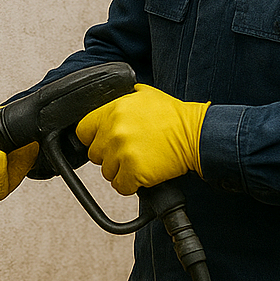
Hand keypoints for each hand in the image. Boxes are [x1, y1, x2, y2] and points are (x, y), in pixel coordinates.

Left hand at [75, 83, 208, 196]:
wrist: (196, 134)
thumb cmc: (174, 116)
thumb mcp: (145, 94)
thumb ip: (124, 98)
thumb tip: (113, 95)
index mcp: (113, 111)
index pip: (83, 131)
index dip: (93, 138)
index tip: (104, 142)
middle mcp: (114, 131)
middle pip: (94, 155)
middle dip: (109, 156)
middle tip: (128, 153)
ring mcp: (123, 153)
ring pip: (107, 172)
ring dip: (120, 171)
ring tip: (139, 162)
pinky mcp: (134, 172)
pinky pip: (120, 186)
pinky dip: (130, 185)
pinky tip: (142, 175)